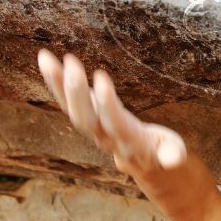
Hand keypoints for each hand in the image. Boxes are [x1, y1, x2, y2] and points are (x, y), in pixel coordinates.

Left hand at [37, 49, 186, 175]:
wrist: (143, 163)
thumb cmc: (161, 152)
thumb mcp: (173, 152)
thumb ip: (173, 154)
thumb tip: (174, 159)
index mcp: (129, 140)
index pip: (114, 122)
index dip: (107, 103)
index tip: (101, 77)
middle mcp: (105, 136)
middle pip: (85, 118)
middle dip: (76, 92)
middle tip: (70, 63)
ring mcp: (92, 127)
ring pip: (70, 108)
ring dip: (57, 84)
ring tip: (45, 57)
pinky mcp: (86, 115)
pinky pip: (66, 100)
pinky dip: (55, 81)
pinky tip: (45, 60)